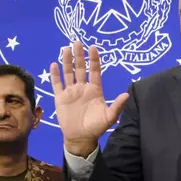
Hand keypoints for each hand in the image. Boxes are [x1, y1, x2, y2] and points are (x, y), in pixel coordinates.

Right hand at [50, 41, 128, 156]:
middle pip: (80, 68)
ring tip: (66, 48)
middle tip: (77, 42)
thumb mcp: (109, 117)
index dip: (94, 59)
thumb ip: (117, 105)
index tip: (93, 47)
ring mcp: (71, 91)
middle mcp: (83, 87)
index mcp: (95, 89)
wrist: (81, 137)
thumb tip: (127, 94)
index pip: (95, 70)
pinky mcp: (61, 98)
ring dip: (67, 61)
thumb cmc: (97, 127)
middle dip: (79, 56)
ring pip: (68, 73)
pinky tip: (54, 64)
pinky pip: (57, 84)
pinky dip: (55, 74)